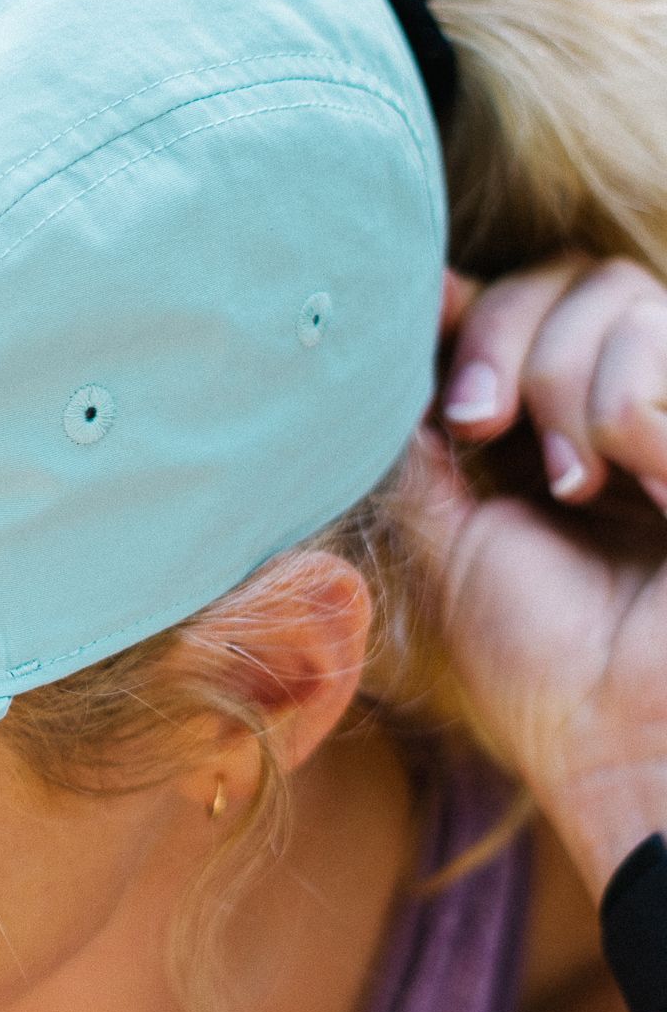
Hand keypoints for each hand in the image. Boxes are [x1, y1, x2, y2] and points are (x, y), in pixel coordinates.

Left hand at [408, 256, 666, 891]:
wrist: (625, 735)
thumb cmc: (538, 656)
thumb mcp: (444, 533)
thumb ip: (416, 440)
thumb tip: (373, 347)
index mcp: (553, 421)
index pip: (516, 298)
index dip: (468, 308)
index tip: (427, 357)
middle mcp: (626, 402)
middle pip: (566, 276)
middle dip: (504, 340)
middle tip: (479, 426)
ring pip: (619, 294)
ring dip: (570, 389)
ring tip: (572, 488)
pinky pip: (664, 350)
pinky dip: (633, 415)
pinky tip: (636, 494)